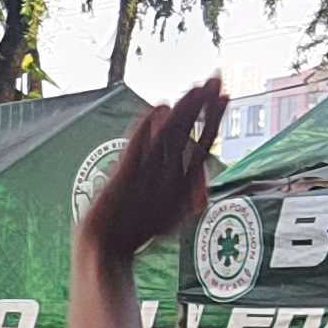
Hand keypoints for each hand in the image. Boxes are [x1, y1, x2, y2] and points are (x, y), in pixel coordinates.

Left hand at [76, 79, 227, 272]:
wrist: (103, 249)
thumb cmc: (134, 230)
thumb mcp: (168, 215)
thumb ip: (187, 192)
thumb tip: (203, 181)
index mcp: (182, 189)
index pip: (202, 144)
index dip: (213, 118)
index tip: (224, 94)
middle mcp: (167, 182)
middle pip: (188, 135)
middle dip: (203, 106)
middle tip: (218, 77)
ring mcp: (145, 181)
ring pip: (169, 138)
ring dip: (184, 111)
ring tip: (197, 86)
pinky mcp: (122, 181)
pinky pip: (137, 150)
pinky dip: (148, 129)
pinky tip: (160, 108)